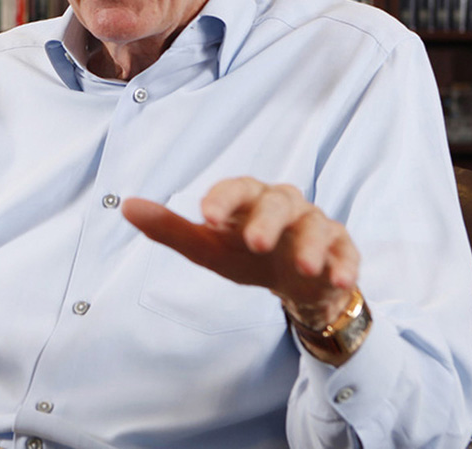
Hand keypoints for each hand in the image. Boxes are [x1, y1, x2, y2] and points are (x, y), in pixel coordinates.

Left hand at [122, 177, 358, 329]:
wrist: (294, 282)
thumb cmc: (246, 256)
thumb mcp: (208, 248)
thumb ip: (170, 229)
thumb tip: (125, 207)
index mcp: (249, 200)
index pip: (237, 189)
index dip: (223, 198)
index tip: (205, 216)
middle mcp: (285, 205)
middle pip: (279, 202)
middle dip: (268, 221)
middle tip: (255, 243)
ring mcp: (316, 225)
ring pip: (316, 224)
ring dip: (310, 245)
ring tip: (301, 266)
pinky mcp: (341, 250)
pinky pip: (346, 252)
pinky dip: (344, 264)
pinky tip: (338, 279)